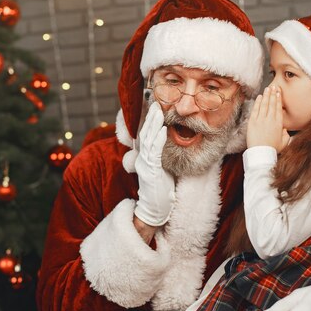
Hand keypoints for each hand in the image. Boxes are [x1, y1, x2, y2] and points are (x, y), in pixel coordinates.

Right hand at [134, 102, 174, 226]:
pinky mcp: (151, 172)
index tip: (152, 105)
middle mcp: (142, 159)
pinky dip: (159, 140)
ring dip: (153, 124)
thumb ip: (161, 156)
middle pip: (145, 133)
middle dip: (150, 116)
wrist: (155, 210)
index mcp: (144, 157)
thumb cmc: (161, 190)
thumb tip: (168, 144)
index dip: (147, 120)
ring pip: (148, 140)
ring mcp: (145, 165)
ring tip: (158, 110)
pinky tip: (164, 130)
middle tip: (154, 100)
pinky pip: (155, 153)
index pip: (145, 134)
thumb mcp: (161, 169)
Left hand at [247, 86, 289, 152]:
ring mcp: (261, 120)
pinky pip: (256, 109)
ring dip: (266, 95)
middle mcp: (270, 119)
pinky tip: (260, 97)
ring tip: (268, 88)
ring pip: (264, 104)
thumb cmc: (272, 149)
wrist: (261, 153)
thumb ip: (285, 135)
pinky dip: (258, 102)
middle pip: (272, 103)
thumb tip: (283, 129)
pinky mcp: (252, 122)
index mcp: (279, 124)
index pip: (279, 108)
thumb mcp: (284, 143)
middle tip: (274, 86)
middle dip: (273, 94)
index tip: (278, 92)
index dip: (278, 99)